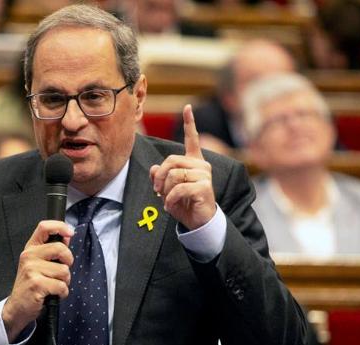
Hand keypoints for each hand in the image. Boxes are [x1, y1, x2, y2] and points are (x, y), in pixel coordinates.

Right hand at [2, 220, 73, 341]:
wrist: (18, 307)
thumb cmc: (31, 284)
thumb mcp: (37, 263)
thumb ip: (52, 249)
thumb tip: (67, 236)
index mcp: (30, 248)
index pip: (44, 227)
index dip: (60, 226)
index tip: (70, 232)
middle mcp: (29, 256)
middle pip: (60, 248)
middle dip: (68, 262)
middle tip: (62, 271)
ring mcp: (31, 270)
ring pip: (64, 270)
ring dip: (64, 281)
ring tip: (54, 285)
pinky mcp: (36, 284)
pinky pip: (61, 286)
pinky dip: (62, 292)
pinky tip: (53, 294)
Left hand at [150, 104, 215, 229]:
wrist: (198, 221)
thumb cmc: (184, 203)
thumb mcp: (167, 189)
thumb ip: (160, 176)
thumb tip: (154, 169)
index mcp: (194, 162)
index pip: (192, 139)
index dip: (189, 123)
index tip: (187, 107)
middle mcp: (201, 165)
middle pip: (171, 161)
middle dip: (159, 177)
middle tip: (156, 191)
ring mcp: (204, 175)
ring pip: (174, 175)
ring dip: (164, 191)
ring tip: (166, 200)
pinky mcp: (204, 187)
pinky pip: (179, 189)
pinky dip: (170, 199)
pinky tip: (170, 206)